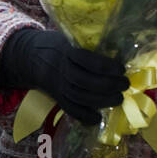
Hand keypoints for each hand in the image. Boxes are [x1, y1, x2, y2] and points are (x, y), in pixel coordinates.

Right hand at [0, 28, 126, 125]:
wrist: (31, 56)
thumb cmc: (62, 45)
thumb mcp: (73, 39)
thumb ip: (92, 45)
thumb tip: (123, 51)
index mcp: (68, 51)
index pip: (87, 60)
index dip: (106, 66)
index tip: (121, 69)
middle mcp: (62, 69)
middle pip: (84, 81)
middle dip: (108, 85)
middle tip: (125, 85)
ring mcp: (58, 85)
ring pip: (78, 97)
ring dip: (101, 101)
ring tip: (118, 99)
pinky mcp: (57, 97)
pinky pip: (69, 109)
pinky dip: (84, 116)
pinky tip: (97, 118)